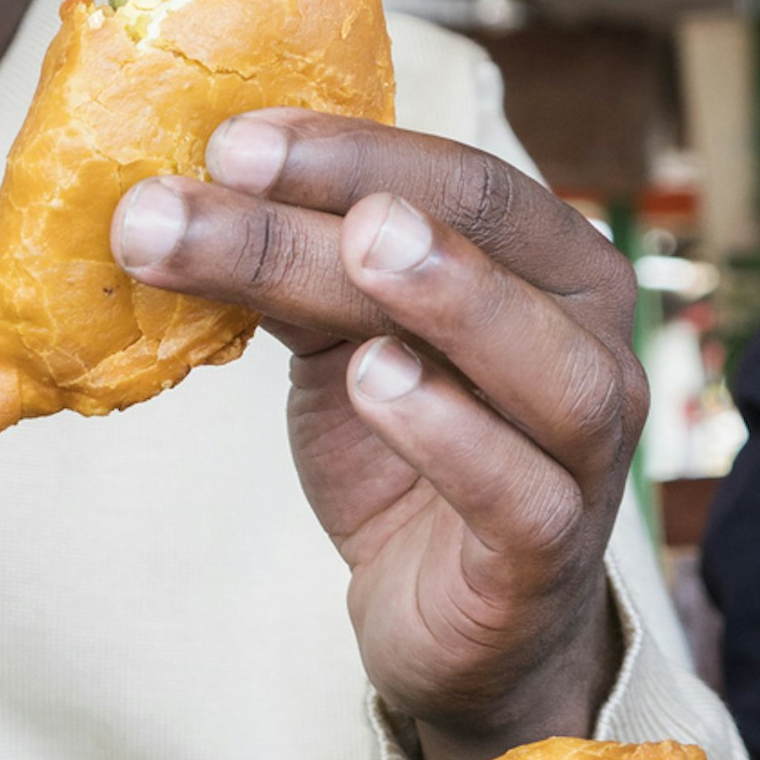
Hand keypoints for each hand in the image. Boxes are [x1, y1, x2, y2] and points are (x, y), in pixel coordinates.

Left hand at [110, 111, 640, 759]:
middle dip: (355, 191)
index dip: (350, 147)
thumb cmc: (409, 455)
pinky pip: (520, 491)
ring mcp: (587, 451)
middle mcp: (592, 341)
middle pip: (487, 238)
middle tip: (239, 163)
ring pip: (542, 364)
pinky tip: (375, 381)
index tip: (229, 135)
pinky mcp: (550, 553)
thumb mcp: (340, 341)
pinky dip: (451, 433)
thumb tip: (166, 188)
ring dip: (449, 294)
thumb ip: (289, 268)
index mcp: (551, 265)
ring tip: (353, 246)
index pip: (464, 177)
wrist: (452, 624)